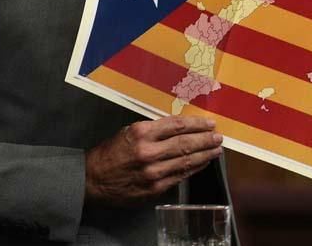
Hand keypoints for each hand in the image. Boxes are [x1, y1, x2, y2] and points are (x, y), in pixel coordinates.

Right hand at [84, 116, 222, 205]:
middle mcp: (149, 152)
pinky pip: (180, 176)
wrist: (93, 180)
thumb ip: (152, 130)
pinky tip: (202, 163)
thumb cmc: (109, 154)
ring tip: (216, 149)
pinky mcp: (156, 188)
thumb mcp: (127, 132)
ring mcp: (154, 172)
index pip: (177, 125)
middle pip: (186, 143)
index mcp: (141, 133)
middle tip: (218, 136)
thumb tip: (178, 128)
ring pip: (186, 161)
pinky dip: (194, 168)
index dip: (197, 124)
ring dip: (205, 154)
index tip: (208, 123)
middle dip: (205, 139)